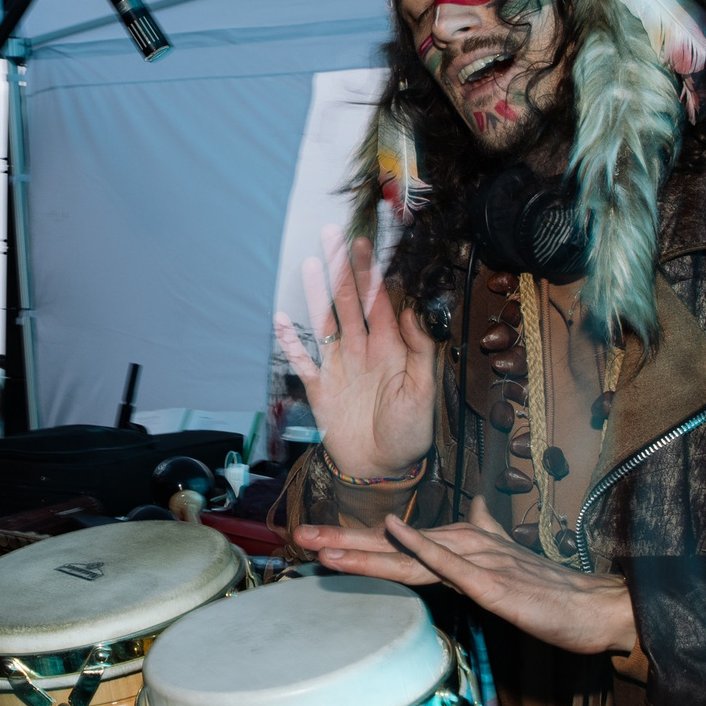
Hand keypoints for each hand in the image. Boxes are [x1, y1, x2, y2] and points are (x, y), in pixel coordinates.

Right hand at [273, 226, 440, 482]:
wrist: (382, 470)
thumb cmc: (410, 434)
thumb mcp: (424, 392)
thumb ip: (420, 351)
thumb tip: (412, 310)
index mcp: (390, 348)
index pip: (379, 301)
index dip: (370, 273)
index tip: (363, 244)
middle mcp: (362, 350)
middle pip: (348, 302)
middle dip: (341, 269)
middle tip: (332, 235)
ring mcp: (338, 367)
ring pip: (325, 322)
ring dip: (317, 294)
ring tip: (310, 265)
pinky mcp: (319, 388)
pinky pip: (301, 361)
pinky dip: (291, 342)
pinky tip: (282, 320)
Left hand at [295, 513, 639, 656]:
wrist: (596, 607)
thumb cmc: (552, 591)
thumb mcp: (510, 565)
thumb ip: (491, 536)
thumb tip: (481, 510)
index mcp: (463, 546)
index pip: (399, 546)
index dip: (358, 543)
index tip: (317, 540)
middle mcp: (464, 547)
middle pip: (392, 546)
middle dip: (343, 541)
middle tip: (298, 536)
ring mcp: (477, 563)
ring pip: (410, 554)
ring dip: (365, 549)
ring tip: (321, 545)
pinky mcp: (492, 582)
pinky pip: (451, 562)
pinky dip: (421, 545)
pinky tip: (394, 530)